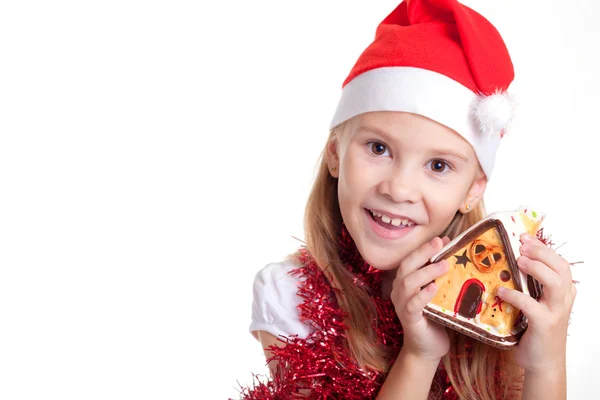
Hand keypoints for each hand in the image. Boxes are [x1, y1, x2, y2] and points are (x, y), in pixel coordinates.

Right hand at [391, 236, 450, 360]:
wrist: (427, 348)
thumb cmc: (434, 318)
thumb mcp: (438, 293)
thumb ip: (440, 275)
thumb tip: (450, 251)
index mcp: (404, 282)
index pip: (410, 260)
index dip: (424, 248)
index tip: (440, 239)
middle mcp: (399, 291)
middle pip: (406, 267)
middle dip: (422, 253)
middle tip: (440, 244)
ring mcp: (402, 305)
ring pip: (408, 283)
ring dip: (426, 272)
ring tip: (443, 265)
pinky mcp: (409, 319)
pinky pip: (413, 304)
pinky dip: (422, 295)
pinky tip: (433, 288)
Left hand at [497, 233, 575, 373]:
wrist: (542, 363)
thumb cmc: (534, 331)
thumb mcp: (535, 303)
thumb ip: (528, 286)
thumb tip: (506, 263)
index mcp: (563, 292)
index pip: (559, 263)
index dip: (543, 248)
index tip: (525, 236)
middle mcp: (564, 299)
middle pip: (561, 267)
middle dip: (542, 252)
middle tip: (521, 244)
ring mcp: (556, 312)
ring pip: (554, 282)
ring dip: (536, 268)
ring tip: (518, 260)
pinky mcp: (544, 324)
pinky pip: (531, 305)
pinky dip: (515, 295)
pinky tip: (501, 290)